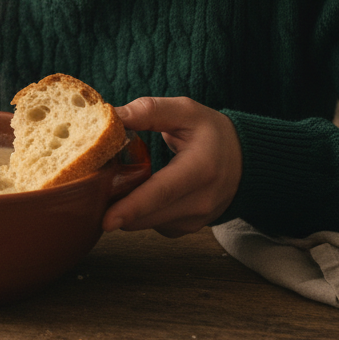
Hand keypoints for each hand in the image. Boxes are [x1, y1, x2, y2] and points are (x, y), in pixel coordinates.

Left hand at [102, 96, 241, 236]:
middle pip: (147, 214)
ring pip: (145, 223)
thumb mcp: (185, 111)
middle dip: (115, 204)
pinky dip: (139, 212)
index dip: (132, 207)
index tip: (106, 220)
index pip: (162, 192)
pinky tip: (139, 191)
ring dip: (126, 207)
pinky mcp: (186, 229)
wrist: (244, 161)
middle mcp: (200, 201)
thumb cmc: (211, 133)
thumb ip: (149, 111)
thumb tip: (111, 116)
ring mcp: (195, 220)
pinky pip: (152, 224)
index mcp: (201, 169)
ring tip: (120, 181)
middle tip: (94, 184)